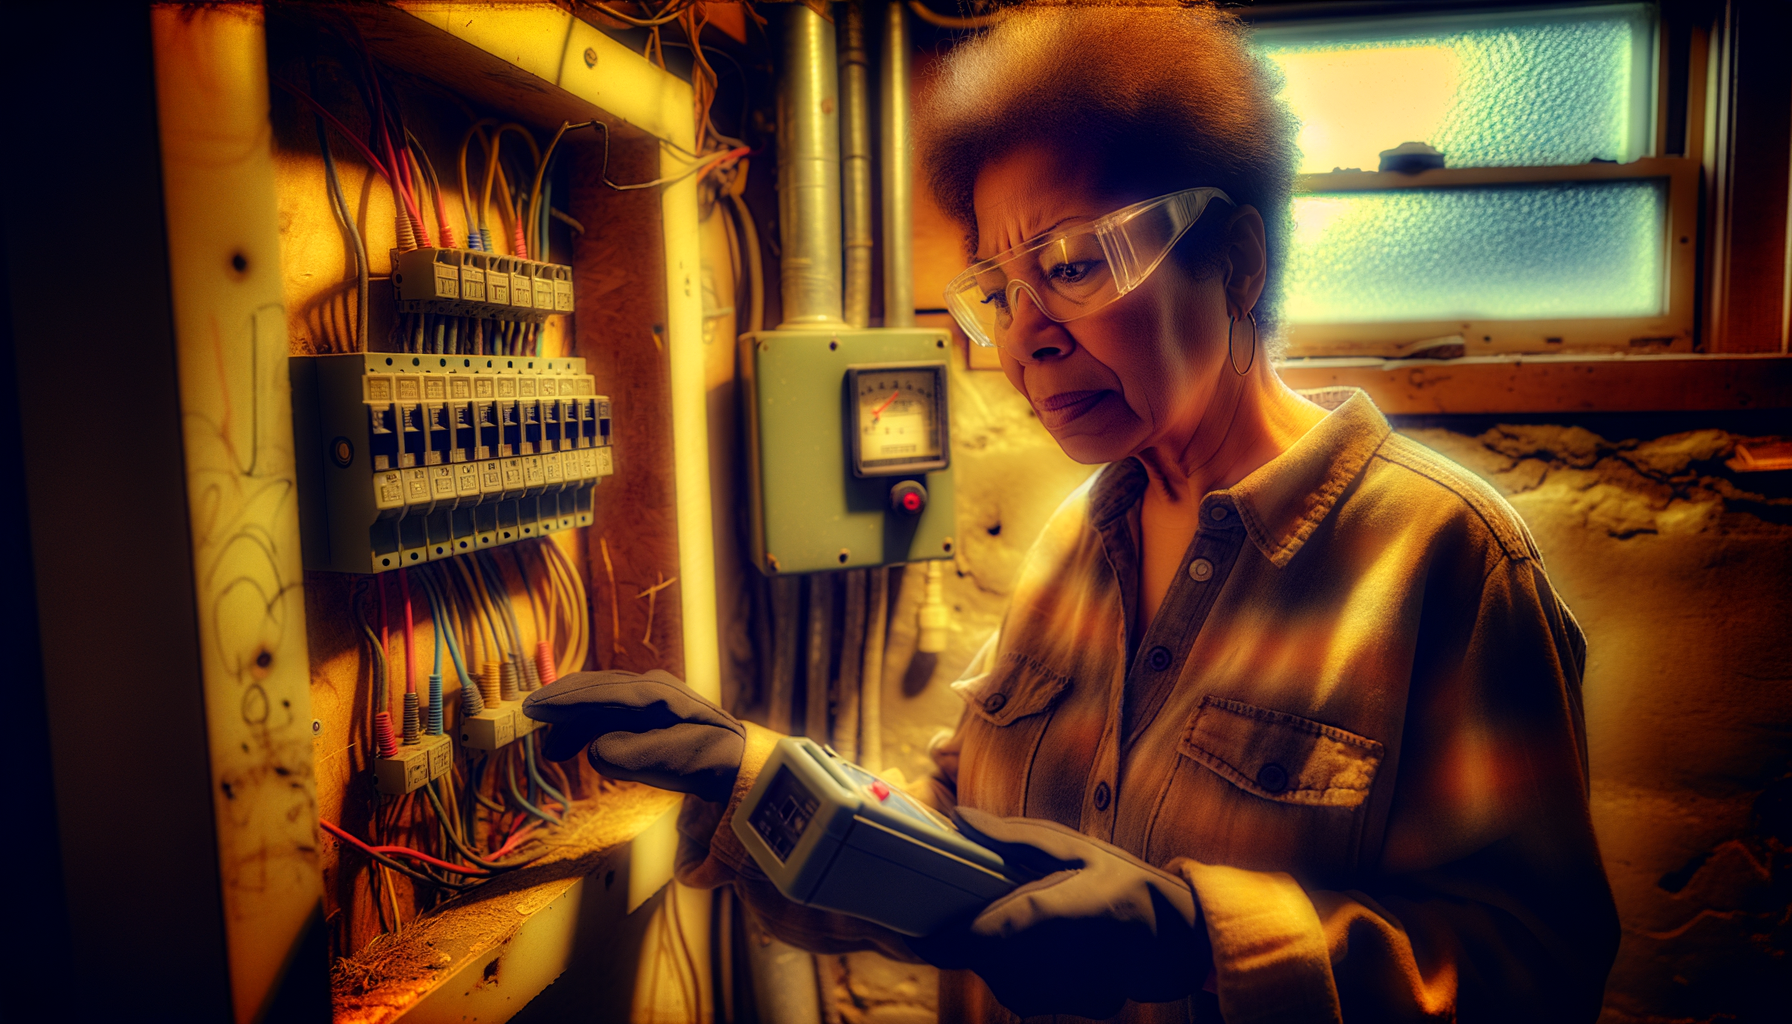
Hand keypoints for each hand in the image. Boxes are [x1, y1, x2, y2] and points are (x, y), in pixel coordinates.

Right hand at [522, 670, 744, 802]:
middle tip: (531, 721)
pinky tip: (581, 746)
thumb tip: (594, 749)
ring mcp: (652, 694)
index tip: (532, 708)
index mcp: (653, 694)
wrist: (737, 759)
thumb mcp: (662, 762)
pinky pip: (613, 710)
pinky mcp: (652, 708)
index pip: (599, 692)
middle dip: (562, 707)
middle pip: (595, 689)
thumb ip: (623, 754)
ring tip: (554, 752)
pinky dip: (592, 725)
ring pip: (601, 700)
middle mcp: (651, 685)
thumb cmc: (703, 760)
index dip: (562, 701)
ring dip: (575, 722)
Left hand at [910, 807, 1208, 1018]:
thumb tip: (962, 817)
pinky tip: (1040, 945)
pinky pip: (1022, 990)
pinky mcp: (1064, 1006)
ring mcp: (1056, 991)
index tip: (916, 931)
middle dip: (968, 937)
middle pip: (979, 959)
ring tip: (1018, 922)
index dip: (940, 939)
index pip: (974, 938)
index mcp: (1044, 915)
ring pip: (997, 977)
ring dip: (994, 954)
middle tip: (969, 910)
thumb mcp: (1073, 847)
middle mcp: (1047, 962)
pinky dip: (1019, 969)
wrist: (1174, 937)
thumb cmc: (1124, 884)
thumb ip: (1012, 837)